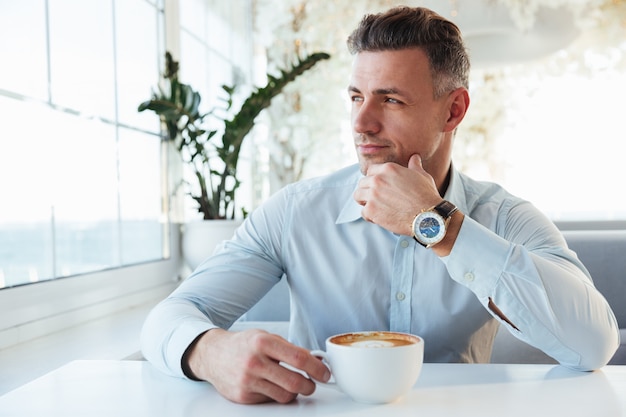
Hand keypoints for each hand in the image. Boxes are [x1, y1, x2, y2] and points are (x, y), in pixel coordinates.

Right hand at [182, 328, 330, 403]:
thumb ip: (288, 348)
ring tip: (292, 384)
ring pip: (285, 396)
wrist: (213, 354)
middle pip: (295, 382)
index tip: (325, 373)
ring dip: (295, 393)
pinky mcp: (243, 396)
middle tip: (312, 384)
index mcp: (263, 342)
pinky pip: (270, 400)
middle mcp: (254, 362)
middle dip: (310, 386)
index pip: (298, 358)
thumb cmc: (242, 345)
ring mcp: (248, 381)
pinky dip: (276, 394)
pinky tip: (271, 385)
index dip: (317, 368)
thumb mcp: (265, 337)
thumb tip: (314, 360)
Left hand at [353, 154, 441, 235]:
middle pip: (362, 183)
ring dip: (364, 201)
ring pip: (357, 195)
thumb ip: (414, 166)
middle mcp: (378, 179)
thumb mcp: (422, 176)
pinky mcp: (371, 210)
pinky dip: (370, 216)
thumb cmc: (426, 195)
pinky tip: (380, 218)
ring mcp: (373, 195)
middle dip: (368, 190)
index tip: (379, 187)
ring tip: (375, 207)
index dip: (374, 179)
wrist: (428, 216)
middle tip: (378, 199)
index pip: (370, 170)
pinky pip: (363, 212)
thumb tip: (414, 157)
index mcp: (388, 169)